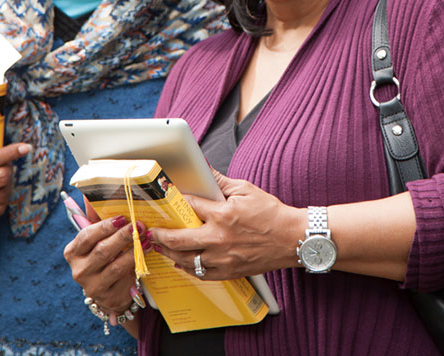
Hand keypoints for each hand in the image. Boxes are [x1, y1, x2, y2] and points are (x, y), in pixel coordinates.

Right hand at [64, 216, 146, 314]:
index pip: (86, 236)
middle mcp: (79, 271)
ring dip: (133, 251)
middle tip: (139, 225)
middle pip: (102, 251)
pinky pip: (125, 280)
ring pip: (115, 266)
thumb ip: (96, 218)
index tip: (122, 217)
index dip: (104, 226)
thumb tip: (91, 194)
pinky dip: (137, 266)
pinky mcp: (108, 298)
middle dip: (122, 236)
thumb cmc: (105, 256)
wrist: (110, 289)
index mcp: (73, 252)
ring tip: (146, 239)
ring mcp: (92, 287)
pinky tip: (146, 255)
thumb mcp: (98, 239)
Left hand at [148, 170, 300, 280]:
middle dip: (160, 236)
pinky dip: (188, 268)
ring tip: (160, 248)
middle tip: (151, 232)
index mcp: (222, 215)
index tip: (164, 201)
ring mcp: (223, 258)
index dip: (174, 202)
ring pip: (185, 261)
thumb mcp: (246, 189)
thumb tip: (204, 169)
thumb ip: (220, 182)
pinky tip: (181, 262)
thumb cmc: (271, 213)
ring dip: (169, 254)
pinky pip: (201, 274)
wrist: (292, 238)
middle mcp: (218, 239)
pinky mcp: (229, 271)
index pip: (189, 207)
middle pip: (177, 240)